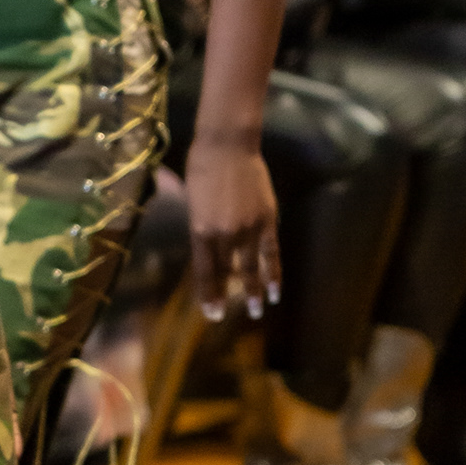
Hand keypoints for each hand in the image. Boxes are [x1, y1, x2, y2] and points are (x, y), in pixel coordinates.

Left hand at [184, 137, 278, 323]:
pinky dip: (273, 273)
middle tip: (224, 319)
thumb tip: (197, 238)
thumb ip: (195, 222)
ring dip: (253, 291)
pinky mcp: (266, 221)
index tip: (211, 313)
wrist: (227, 146)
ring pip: (250, 267)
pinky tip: (276, 290)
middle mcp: (223, 233)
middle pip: (225, 272)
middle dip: (225, 297)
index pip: (204, 269)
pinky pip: (271, 253)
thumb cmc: (202, 166)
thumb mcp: (189, 197)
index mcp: (199, 229)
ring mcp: (246, 228)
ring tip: (257, 311)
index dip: (207, 292)